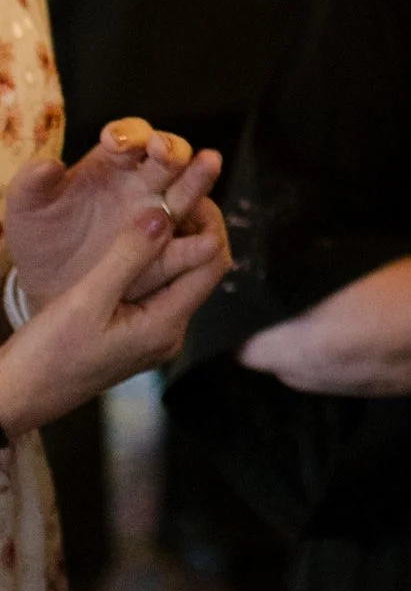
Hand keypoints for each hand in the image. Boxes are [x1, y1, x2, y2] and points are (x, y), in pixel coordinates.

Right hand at [0, 204, 232, 434]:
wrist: (18, 397)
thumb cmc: (47, 355)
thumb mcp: (86, 300)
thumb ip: (128, 257)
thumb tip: (165, 214)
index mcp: (165, 326)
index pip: (213, 264)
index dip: (208, 224)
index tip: (187, 193)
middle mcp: (169, 333)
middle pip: (200, 270)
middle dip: (192, 230)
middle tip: (170, 193)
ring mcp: (152, 335)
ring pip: (177, 278)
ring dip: (170, 244)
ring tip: (151, 207)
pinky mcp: (134, 334)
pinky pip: (155, 290)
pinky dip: (150, 263)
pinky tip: (132, 240)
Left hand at [5, 124, 227, 312]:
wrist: (51, 286)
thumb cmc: (40, 239)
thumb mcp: (25, 211)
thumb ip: (30, 185)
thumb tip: (48, 164)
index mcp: (112, 163)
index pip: (129, 137)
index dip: (126, 134)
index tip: (115, 142)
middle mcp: (144, 182)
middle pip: (168, 156)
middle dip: (170, 148)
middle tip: (164, 151)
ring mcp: (160, 216)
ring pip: (187, 191)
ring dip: (198, 177)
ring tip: (209, 164)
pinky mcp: (167, 253)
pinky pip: (189, 245)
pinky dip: (199, 241)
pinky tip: (207, 239)